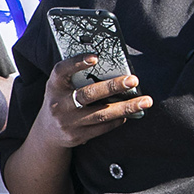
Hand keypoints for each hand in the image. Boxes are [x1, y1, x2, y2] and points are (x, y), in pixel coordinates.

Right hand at [33, 55, 151, 148]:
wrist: (47, 133)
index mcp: (54, 86)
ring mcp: (67, 122)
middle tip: (133, 79)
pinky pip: (102, 127)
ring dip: (126, 107)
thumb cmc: (63, 100)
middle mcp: (59, 104)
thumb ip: (80, 77)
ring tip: (146, 101)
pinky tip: (130, 113)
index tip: (95, 57)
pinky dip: (118, 119)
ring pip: (101, 113)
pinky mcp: (76, 136)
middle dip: (113, 86)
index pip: (62, 70)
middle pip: (88, 94)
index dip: (76, 63)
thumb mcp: (63, 87)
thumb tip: (115, 69)